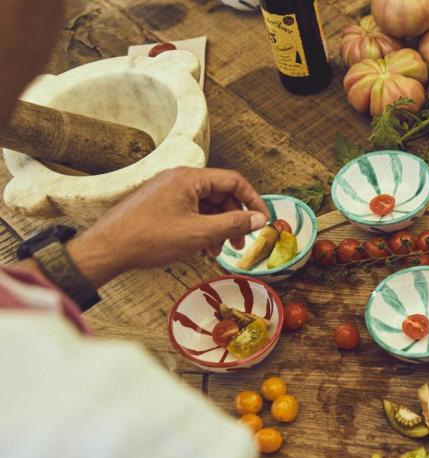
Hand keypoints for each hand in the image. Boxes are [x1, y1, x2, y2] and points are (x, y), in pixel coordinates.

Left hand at [65, 167, 269, 287]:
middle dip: (234, 219)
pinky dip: (201, 227)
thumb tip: (259, 219)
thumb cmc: (148, 238)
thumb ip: (233, 224)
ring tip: (217, 250)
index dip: (253, 201)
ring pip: (206, 204)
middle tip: (239, 243)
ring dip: (217, 226)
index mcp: (189, 178)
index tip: (262, 221)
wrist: (107, 248)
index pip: (234, 181)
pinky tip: (201, 246)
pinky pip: (190, 210)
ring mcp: (168, 190)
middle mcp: (179, 178)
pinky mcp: (160, 203)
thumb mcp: (199, 233)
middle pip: (220, 193)